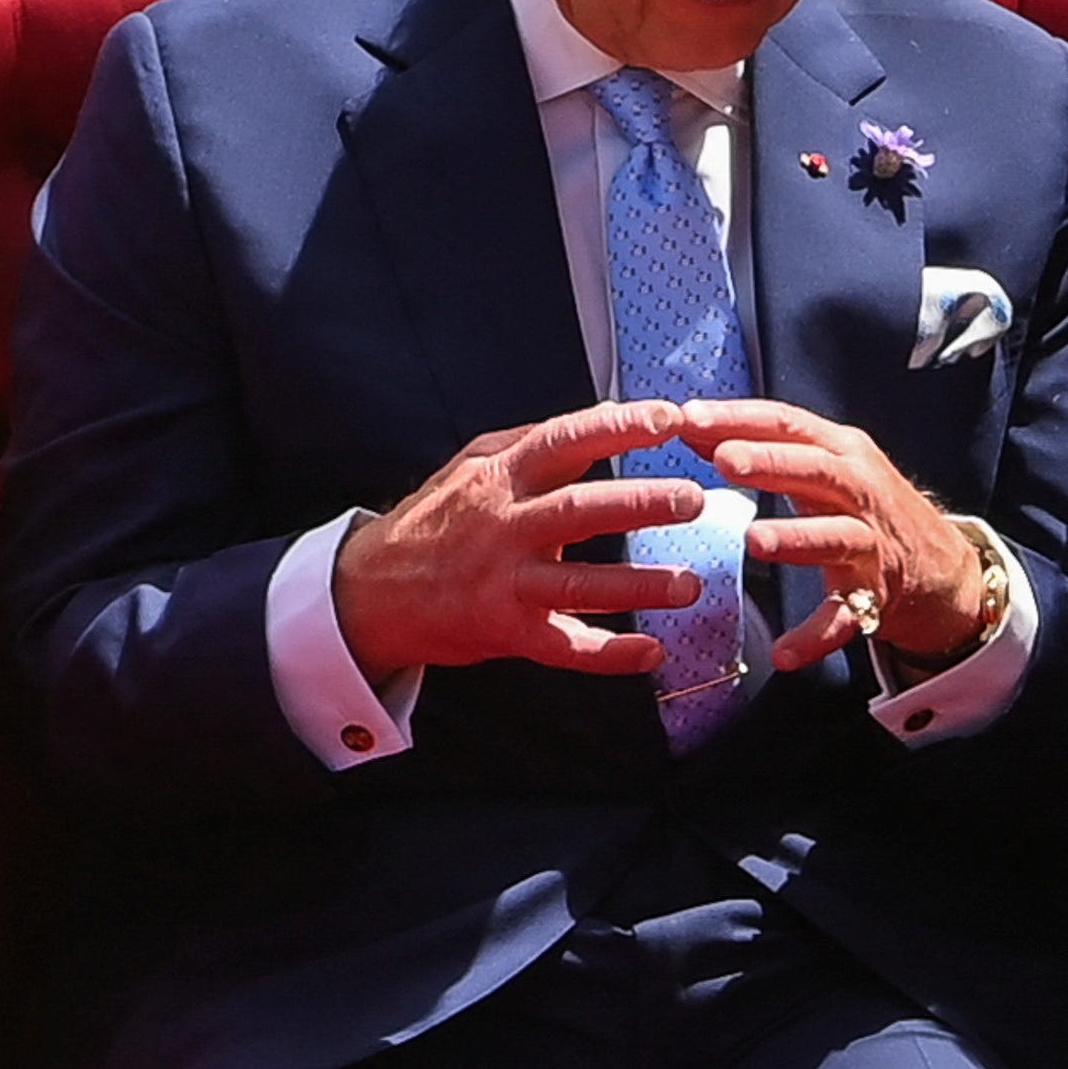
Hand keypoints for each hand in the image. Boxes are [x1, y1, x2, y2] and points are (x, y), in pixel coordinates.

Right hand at [326, 404, 728, 681]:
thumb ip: (536, 441)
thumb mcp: (472, 464)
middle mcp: (505, 526)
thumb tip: (608, 413)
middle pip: (580, 510)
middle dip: (641, 503)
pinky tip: (652, 653)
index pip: (566, 440)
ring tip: (689, 584)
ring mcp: (504, 583)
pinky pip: (564, 646)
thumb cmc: (436, 520)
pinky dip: (609, 655)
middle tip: (694, 499)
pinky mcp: (505, 631)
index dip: (619, 427)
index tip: (670, 419)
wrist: (372, 590)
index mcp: (501, 476)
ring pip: (579, 585)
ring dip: (638, 587)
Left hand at [682, 397, 1001, 669]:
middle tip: (725, 459)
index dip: (740, 418)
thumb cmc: (866, 506)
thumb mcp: (824, 465)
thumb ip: (763, 448)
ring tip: (755, 541)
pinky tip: (785, 654)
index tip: (690, 416)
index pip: (788, 424)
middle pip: (817, 470)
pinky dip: (816, 636)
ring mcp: (870, 544)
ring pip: (836, 537)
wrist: (939, 565)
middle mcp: (860, 491)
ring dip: (797, 538)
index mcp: (841, 453)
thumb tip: (693, 427)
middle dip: (771, 462)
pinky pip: (844, 617)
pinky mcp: (876, 595)